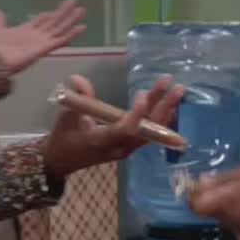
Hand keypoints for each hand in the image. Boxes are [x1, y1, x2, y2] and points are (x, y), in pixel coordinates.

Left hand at [0, 0, 86, 73]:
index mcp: (26, 31)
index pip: (41, 21)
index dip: (50, 15)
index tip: (58, 8)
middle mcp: (36, 36)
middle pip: (54, 23)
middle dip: (64, 13)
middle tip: (76, 4)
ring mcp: (42, 42)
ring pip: (60, 29)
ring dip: (71, 20)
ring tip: (82, 11)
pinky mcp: (45, 48)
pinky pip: (60, 40)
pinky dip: (71, 34)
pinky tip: (81, 28)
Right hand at [44, 74, 183, 178]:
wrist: (61, 161)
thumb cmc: (63, 138)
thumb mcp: (66, 117)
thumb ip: (78, 98)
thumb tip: (78, 78)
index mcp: (100, 141)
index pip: (124, 130)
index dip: (136, 115)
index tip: (141, 95)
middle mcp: (118, 148)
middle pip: (146, 129)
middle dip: (161, 107)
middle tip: (175, 86)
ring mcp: (126, 149)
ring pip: (151, 131)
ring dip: (165, 111)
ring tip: (178, 92)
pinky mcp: (129, 147)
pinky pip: (150, 134)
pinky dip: (161, 120)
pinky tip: (171, 105)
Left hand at [186, 165, 239, 234]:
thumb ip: (220, 180)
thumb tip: (200, 181)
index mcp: (224, 200)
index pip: (196, 206)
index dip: (196, 198)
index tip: (203, 191)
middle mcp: (228, 219)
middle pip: (213, 214)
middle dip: (218, 203)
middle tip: (236, 192)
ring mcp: (239, 232)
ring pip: (228, 224)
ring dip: (234, 215)